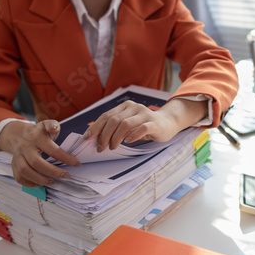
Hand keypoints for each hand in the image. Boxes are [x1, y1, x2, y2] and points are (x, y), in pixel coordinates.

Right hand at [0, 120, 80, 186]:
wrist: (19, 134)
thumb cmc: (38, 133)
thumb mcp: (47, 124)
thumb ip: (53, 125)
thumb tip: (54, 128)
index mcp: (36, 137)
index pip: (52, 150)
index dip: (65, 158)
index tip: (76, 164)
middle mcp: (25, 147)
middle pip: (36, 163)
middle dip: (53, 172)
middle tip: (66, 176)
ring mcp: (17, 156)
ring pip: (25, 171)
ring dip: (40, 179)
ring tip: (53, 182)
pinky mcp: (13, 164)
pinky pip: (18, 177)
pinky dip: (29, 183)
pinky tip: (40, 184)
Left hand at [82, 98, 207, 151]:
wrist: (168, 123)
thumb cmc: (145, 126)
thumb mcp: (128, 124)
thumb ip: (115, 127)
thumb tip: (96, 138)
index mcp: (125, 106)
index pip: (106, 116)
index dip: (95, 127)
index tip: (86, 138)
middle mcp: (134, 107)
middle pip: (114, 120)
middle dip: (104, 135)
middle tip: (101, 148)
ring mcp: (144, 114)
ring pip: (125, 124)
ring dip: (116, 137)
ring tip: (113, 147)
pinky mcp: (154, 123)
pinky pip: (141, 128)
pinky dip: (133, 135)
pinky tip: (128, 142)